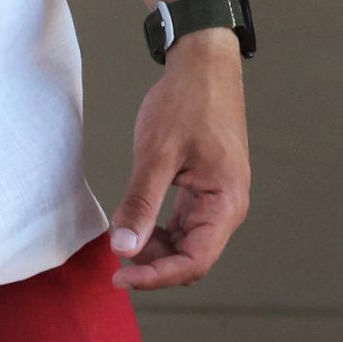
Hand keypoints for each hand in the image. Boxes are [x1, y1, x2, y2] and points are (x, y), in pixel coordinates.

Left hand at [108, 30, 250, 291]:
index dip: (156, 276)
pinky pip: (185, 224)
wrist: (203, 65)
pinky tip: (137, 221)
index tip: (120, 275)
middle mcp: (227, 208)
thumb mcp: (157, 153)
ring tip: (124, 237)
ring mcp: (217, 199)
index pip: (194, 261)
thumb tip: (124, 248)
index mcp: (225, 203)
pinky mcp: (206, 189)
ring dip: (156, 249)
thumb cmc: (186, 102)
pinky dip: (160, 230)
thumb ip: (141, 203)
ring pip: (187, 244)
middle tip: (115, 258)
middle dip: (154, 265)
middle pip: (192, 258)